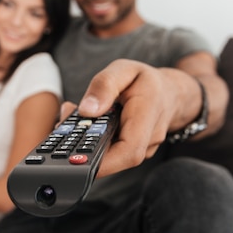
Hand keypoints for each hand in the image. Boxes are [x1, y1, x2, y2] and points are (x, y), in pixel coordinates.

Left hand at [72, 59, 181, 177]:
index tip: (78, 159)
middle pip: (115, 157)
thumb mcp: (124, 69)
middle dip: (84, 149)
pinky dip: (94, 140)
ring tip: (69, 117)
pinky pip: (111, 151)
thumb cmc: (146, 80)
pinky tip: (84, 123)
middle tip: (61, 127)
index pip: (130, 151)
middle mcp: (148, 138)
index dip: (104, 163)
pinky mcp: (133, 151)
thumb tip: (86, 110)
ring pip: (110, 155)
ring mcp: (142, 148)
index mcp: (148, 114)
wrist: (170, 93)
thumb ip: (104, 86)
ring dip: (86, 142)